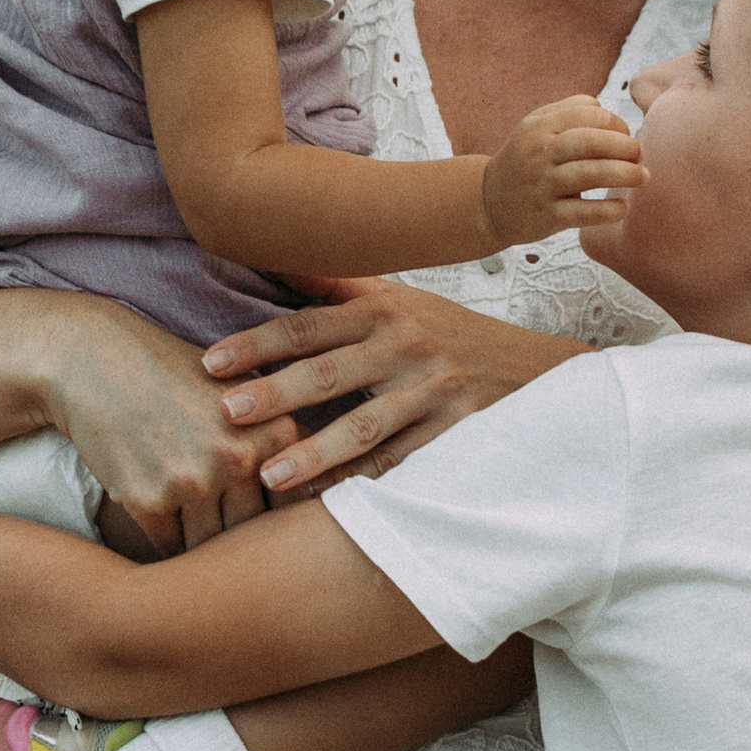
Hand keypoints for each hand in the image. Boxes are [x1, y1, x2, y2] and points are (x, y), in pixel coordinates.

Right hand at [46, 303, 298, 552]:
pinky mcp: (148, 500)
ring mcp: (193, 481)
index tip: (272, 538)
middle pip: (254, 533)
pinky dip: (166, 544)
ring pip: (211, 546)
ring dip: (202, 550)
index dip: (280, 524)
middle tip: (233, 554)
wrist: (93, 360)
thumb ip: (278, 440)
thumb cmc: (171, 375)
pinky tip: (162, 528)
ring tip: (198, 547)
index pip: (294, 506)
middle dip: (241, 545)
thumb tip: (319, 496)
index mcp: (275, 431)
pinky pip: (168, 547)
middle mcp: (240, 458)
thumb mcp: (240, 393)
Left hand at [201, 277, 576, 496]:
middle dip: (276, 393)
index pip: (309, 325)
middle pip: (330, 371)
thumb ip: (336, 285)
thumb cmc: (451, 333)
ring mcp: (434, 390)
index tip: (211, 363)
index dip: (258, 343)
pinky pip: (402, 462)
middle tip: (226, 414)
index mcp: (383, 310)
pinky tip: (324, 499)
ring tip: (270, 475)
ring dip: (316, 451)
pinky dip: (362, 482)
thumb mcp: (401, 298)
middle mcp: (407, 345)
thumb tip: (271, 252)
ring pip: (366, 425)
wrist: (539, 369)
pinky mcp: (458, 430)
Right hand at [478, 95, 645, 248]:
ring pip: (590, 174)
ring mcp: (542, 184)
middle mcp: (539, 152)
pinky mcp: (547, 215)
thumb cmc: (524, 162)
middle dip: (624, 146)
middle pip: (591, 141)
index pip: (589, 114)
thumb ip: (569, 111)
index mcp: (540, 125)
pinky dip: (608, 210)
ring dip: (624, 174)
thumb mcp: (535, 127)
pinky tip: (623, 207)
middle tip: (640, 155)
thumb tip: (608, 113)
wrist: (488, 202)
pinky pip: (583, 212)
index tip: (626, 137)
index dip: (616, 123)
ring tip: (643, 177)